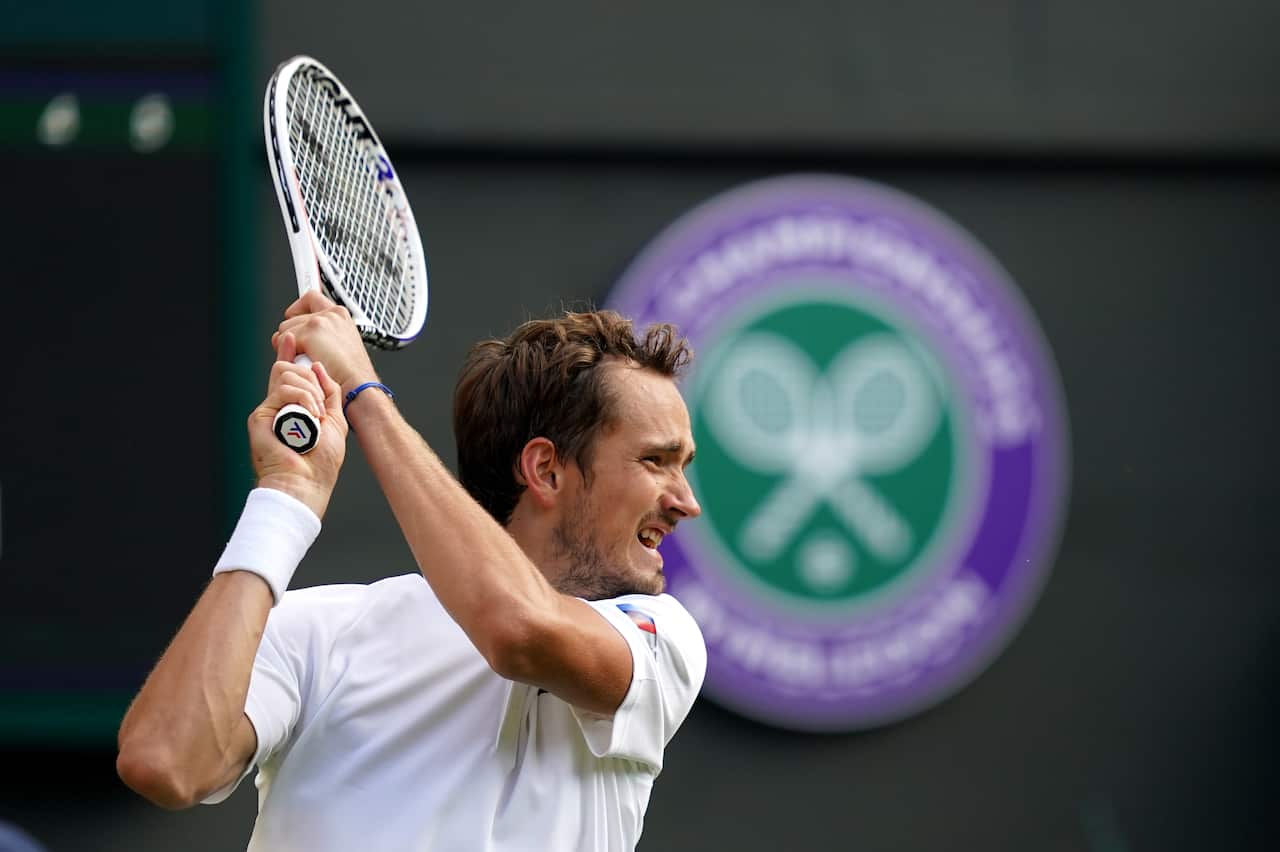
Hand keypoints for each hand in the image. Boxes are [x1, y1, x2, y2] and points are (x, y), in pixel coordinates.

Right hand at [249, 332, 347, 517]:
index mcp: (296, 407)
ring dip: (310, 392)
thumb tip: (319, 367)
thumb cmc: (321, 462)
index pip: (291, 374)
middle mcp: (280, 406)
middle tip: (321, 406)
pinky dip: (302, 399)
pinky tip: (309, 415)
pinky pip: (282, 389)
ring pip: (287, 376)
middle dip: (312, 380)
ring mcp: (269, 410)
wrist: (307, 482)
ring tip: (316, 416)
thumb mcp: (335, 420)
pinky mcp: (260, 416)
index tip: (293, 338)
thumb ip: (329, 393)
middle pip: (290, 370)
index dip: (290, 354)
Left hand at [273, 290, 378, 395]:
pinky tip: (304, 362)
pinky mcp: (311, 332)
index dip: (299, 309)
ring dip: (289, 346)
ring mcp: (321, 321)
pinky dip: (289, 354)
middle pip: (292, 317)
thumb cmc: (350, 376)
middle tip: (302, 352)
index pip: (311, 298)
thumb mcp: (340, 348)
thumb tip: (299, 335)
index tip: (293, 314)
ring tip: (306, 360)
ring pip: (284, 329)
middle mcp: (332, 313)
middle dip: (291, 335)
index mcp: (341, 315)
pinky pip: (283, 340)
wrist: (357, 387)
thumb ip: (322, 336)